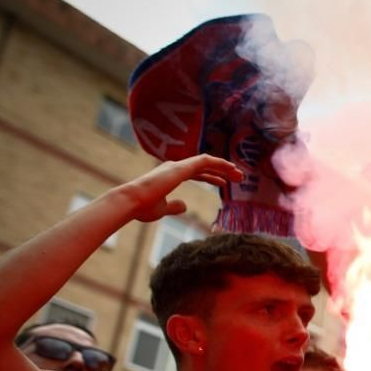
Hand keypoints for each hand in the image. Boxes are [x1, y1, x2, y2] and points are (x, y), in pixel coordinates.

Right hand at [105, 155, 241, 221]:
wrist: (130, 203)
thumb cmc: (142, 207)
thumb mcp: (162, 209)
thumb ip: (174, 206)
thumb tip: (185, 205)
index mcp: (169, 175)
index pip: (195, 173)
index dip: (210, 177)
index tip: (223, 183)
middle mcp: (174, 167)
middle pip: (203, 167)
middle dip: (221, 171)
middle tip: (238, 178)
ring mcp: (177, 166)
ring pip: (206, 162)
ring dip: (224, 167)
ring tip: (239, 175)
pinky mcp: (181, 168)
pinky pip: (204, 161)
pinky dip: (219, 163)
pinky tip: (230, 167)